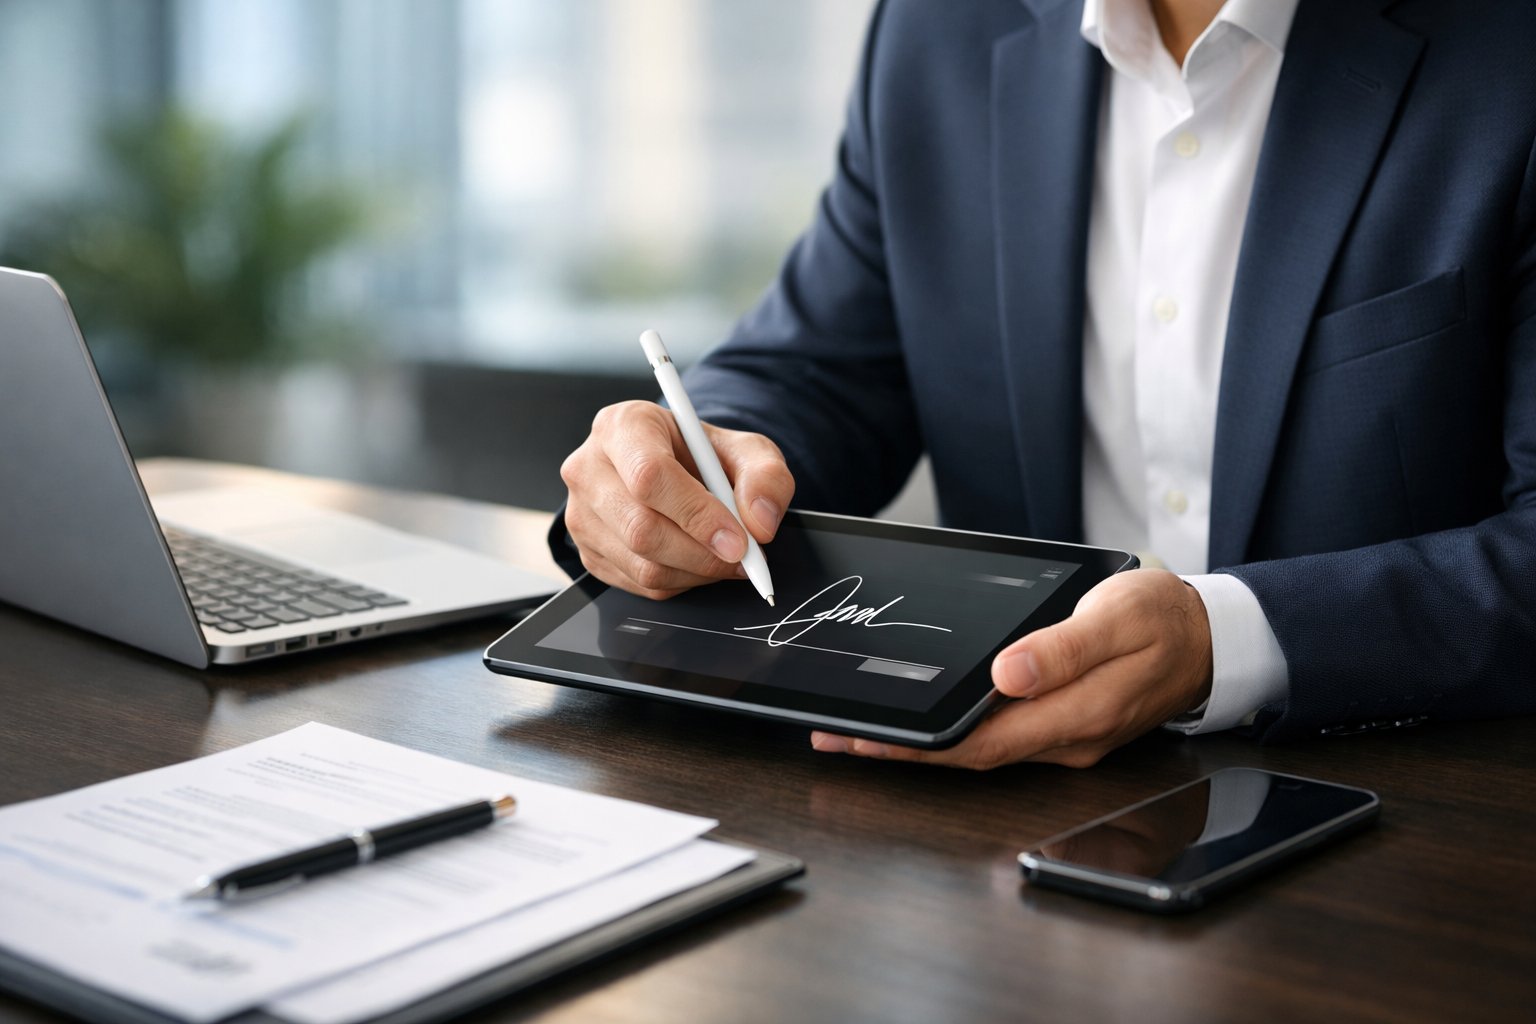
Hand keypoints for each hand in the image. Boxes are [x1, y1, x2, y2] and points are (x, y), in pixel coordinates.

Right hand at [560, 400, 795, 598]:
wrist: (675, 468)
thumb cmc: (702, 455)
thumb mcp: (745, 450)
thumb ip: (766, 476)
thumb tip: (760, 523)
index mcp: (624, 426)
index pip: (650, 476)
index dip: (697, 515)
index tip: (738, 540)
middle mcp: (590, 467)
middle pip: (642, 528)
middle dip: (702, 554)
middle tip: (742, 557)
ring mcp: (581, 513)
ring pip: (641, 564)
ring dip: (696, 572)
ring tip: (724, 557)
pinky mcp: (587, 550)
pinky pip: (638, 585)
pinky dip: (679, 582)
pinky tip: (696, 562)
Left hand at [810, 569, 1213, 768]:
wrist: (1214, 637)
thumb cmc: (1167, 619)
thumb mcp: (1119, 618)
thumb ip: (1065, 648)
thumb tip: (1008, 674)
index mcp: (1077, 715)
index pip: (978, 743)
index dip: (917, 747)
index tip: (863, 736)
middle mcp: (1066, 739)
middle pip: (969, 754)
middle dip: (901, 750)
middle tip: (836, 735)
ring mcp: (1066, 737)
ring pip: (982, 748)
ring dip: (923, 744)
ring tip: (863, 729)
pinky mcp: (1065, 724)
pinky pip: (1000, 736)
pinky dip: (955, 731)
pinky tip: (927, 718)